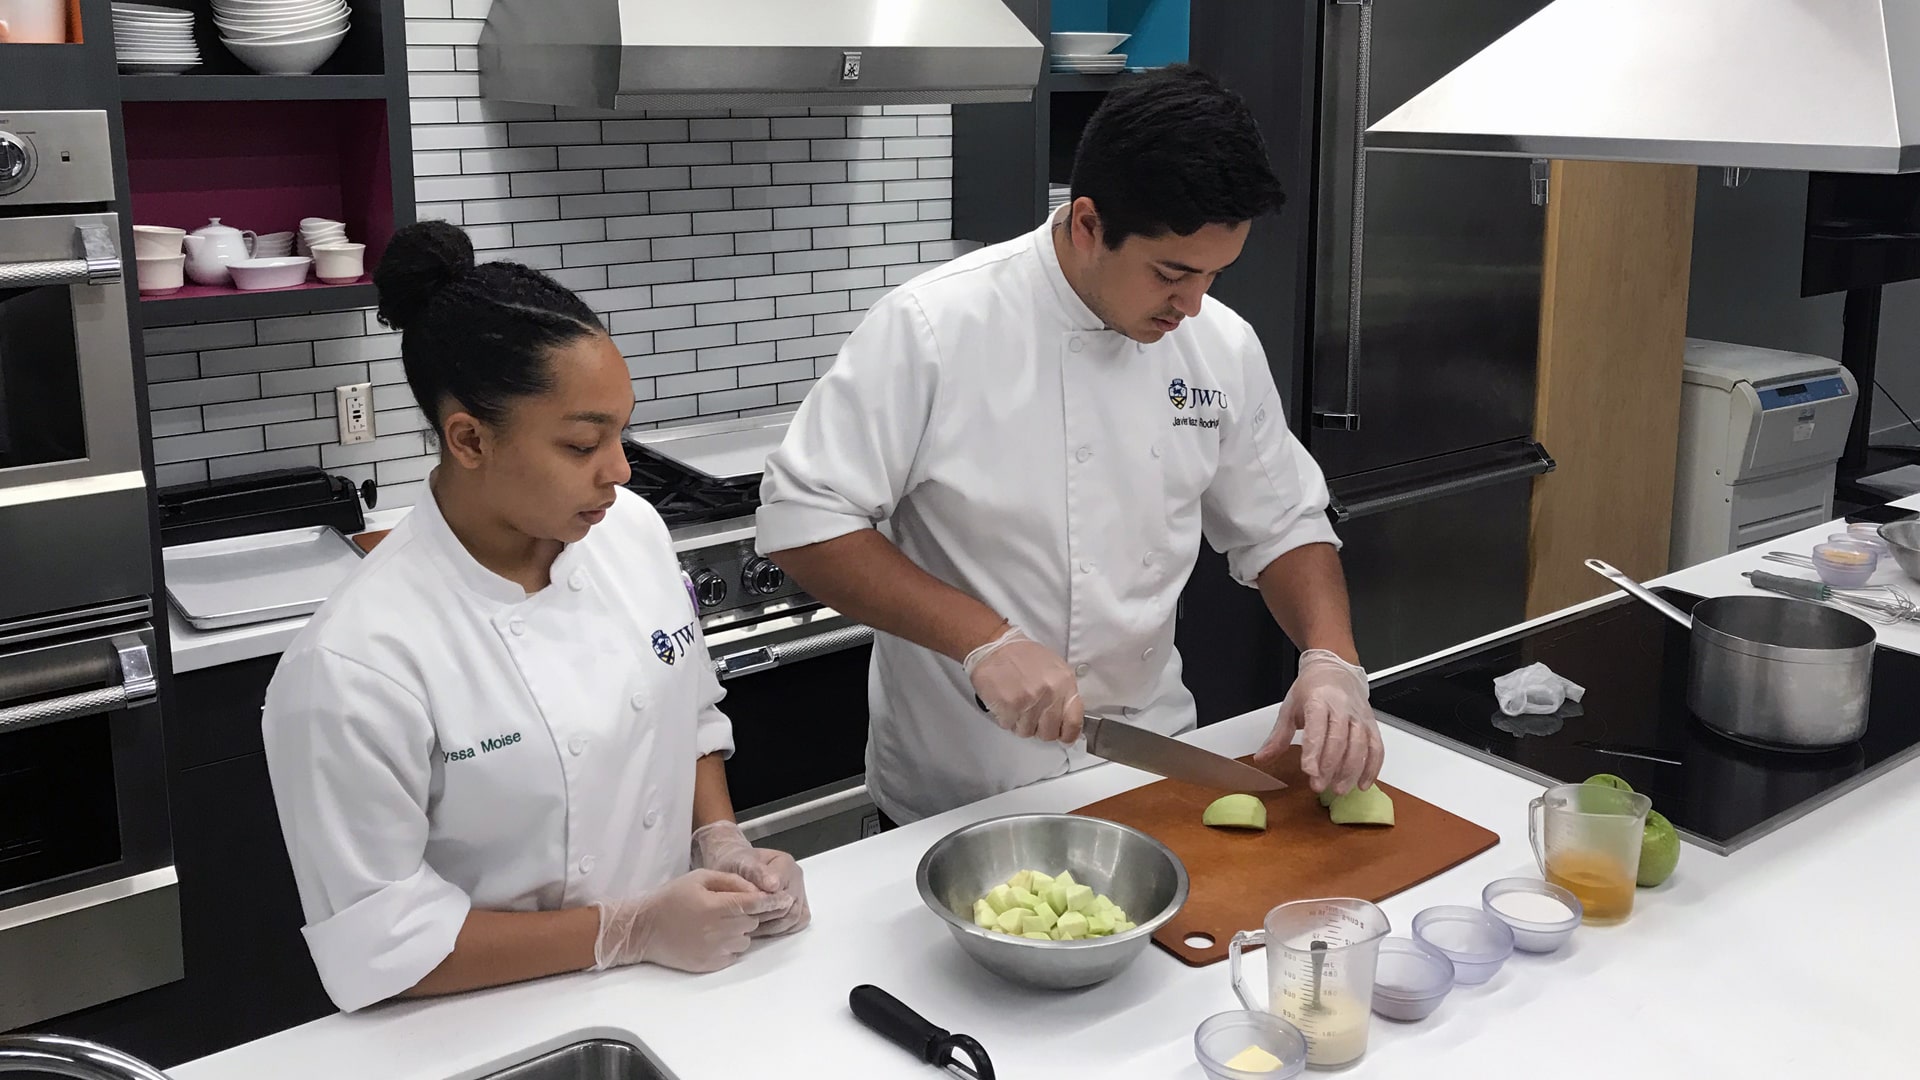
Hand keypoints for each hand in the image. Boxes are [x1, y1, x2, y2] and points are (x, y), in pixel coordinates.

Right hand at [590, 869, 788, 971]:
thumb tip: (756, 889)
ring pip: (746, 939)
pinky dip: (731, 945)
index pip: (755, 904)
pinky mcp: (711, 965)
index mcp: (716, 906)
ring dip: (740, 930)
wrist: (644, 930)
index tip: (786, 900)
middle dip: (749, 913)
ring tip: (717, 922)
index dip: (773, 901)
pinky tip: (712, 936)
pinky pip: (734, 954)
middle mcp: (719, 931)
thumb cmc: (671, 899)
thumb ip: (731, 881)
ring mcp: (715, 951)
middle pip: (753, 921)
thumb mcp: (700, 878)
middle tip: (730, 906)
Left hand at [691, 821, 810, 936]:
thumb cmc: (736, 864)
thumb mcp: (741, 863)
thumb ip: (757, 872)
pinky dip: (778, 931)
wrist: (731, 867)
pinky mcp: (795, 908)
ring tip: (750, 926)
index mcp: (785, 864)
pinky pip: (794, 925)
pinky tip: (760, 929)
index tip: (748, 908)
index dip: (765, 904)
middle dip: (765, 918)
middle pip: (789, 909)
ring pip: (793, 920)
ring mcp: (797, 894)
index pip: (782, 892)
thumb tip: (774, 885)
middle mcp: (795, 879)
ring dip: (771, 927)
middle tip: (744, 920)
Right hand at [963, 625, 1083, 742]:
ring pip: (1027, 732)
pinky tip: (1006, 703)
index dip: (1068, 735)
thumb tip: (1067, 718)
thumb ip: (1063, 694)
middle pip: (1049, 733)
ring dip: (1020, 723)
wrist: (995, 647)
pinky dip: (1006, 718)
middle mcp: (1049, 694)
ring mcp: (1028, 701)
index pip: (1074, 721)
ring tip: (1017, 704)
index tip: (1064, 737)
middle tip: (1033, 717)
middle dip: (1040, 729)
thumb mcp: (1055, 668)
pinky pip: (1009, 726)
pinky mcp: (1008, 706)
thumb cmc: (1023, 656)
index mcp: (1064, 683)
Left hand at [1253, 649, 1382, 794]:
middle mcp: (1341, 707)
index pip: (1317, 727)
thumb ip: (1278, 736)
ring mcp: (1359, 716)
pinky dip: (1372, 767)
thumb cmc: (1312, 688)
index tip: (1309, 771)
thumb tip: (1262, 758)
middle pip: (1339, 739)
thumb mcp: (1289, 707)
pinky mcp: (1371, 724)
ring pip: (1360, 745)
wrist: (1336, 669)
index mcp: (1318, 699)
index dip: (1314, 751)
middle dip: (1330, 766)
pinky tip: (1362, 783)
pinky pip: (1376, 747)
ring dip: (1351, 770)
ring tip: (1339, 789)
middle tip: (1319, 786)